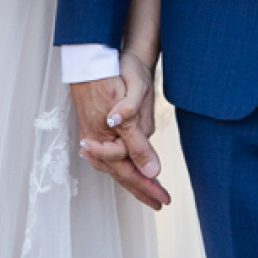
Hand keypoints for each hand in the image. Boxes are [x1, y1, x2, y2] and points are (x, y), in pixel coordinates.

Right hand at [73, 57, 169, 212]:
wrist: (94, 55)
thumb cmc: (115, 74)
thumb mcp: (131, 104)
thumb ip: (137, 140)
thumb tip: (151, 170)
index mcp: (108, 138)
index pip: (131, 171)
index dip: (148, 187)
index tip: (164, 199)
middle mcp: (98, 141)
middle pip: (121, 173)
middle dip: (142, 189)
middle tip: (161, 203)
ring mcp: (93, 135)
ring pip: (114, 165)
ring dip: (132, 179)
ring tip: (148, 192)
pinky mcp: (94, 128)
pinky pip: (110, 155)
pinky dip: (122, 165)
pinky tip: (128, 166)